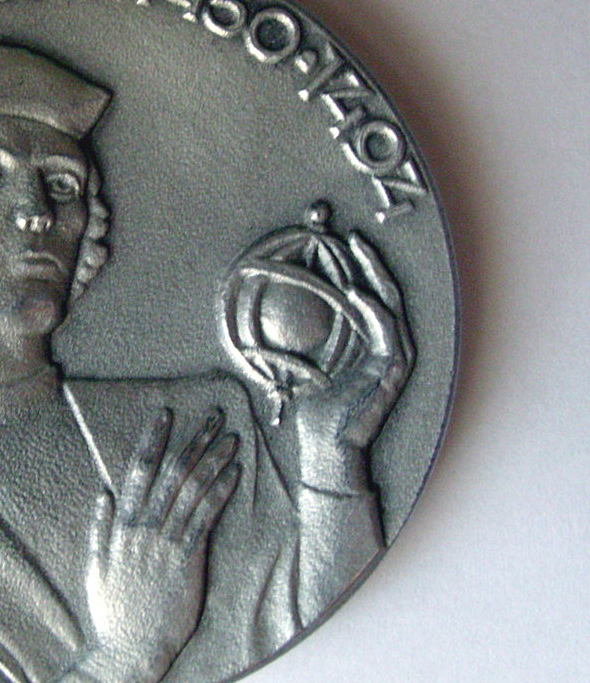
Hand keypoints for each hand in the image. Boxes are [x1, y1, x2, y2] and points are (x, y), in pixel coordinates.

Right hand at [82, 407, 239, 682]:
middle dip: (195, 440)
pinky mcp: (188, 560)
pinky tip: (234, 474)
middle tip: (214, 416)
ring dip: (214, 460)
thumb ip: (97, 529)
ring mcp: (167, 543)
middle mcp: (145, 527)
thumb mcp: (94, 568)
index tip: (165, 414)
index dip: (153, 439)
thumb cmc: (112, 612)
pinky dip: (221, 492)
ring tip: (232, 438)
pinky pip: (207, 518)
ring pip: (193, 490)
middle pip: (173, 472)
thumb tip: (102, 492)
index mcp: (121, 525)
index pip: (139, 470)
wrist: (130, 649)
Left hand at [286, 232, 414, 477]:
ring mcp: (393, 361)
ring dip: (374, 276)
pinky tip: (356, 292)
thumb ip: (313, 340)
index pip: (372, 297)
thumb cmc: (317, 411)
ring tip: (357, 251)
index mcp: (372, 346)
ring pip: (390, 306)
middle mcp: (389, 350)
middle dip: (371, 262)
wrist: (325, 447)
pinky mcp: (389, 374)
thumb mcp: (311, 365)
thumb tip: (290, 314)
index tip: (344, 242)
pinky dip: (373, 310)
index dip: (362, 268)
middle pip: (387, 294)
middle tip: (354, 236)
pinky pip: (387, 333)